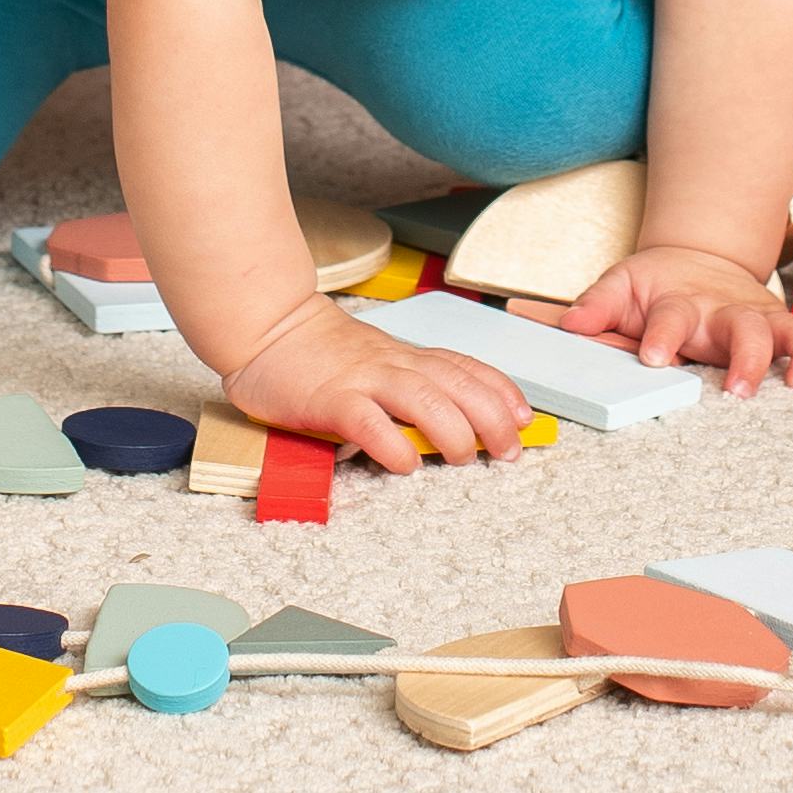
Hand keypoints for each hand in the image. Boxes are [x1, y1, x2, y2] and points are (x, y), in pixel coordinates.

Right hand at [216, 296, 523, 470]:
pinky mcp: (330, 399)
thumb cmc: (320, 354)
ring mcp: (362, 380)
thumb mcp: (376, 362)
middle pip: (455, 385)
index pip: (465, 369)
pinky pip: (367, 421)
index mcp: (405, 357)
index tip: (524, 418)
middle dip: (491, 417)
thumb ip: (409, 386)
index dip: (500, 392)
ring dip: (450, 431)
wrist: (268, 328)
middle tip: (508, 450)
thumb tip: (452, 422)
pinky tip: (405, 464)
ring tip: (462, 459)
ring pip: (421, 399)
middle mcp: (392, 365)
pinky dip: (391, 443)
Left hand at [569, 246, 792, 392]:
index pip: (671, 318)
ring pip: (789, 331)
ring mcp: (760, 318)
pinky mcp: (785, 325)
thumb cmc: (657, 286)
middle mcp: (726, 312)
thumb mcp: (620, 286)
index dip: (662, 334)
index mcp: (682, 304)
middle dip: (744, 357)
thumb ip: (595, 305)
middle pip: (742, 329)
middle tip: (739, 390)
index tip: (654, 357)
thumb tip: (564, 324)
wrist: (699, 256)